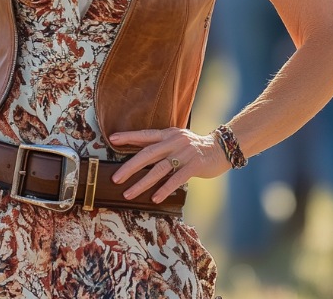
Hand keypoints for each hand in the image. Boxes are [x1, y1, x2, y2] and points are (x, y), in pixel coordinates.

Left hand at [109, 127, 229, 203]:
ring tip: (129, 193)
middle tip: (116, 178)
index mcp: (167, 134)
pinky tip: (155, 198)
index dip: (128, 136)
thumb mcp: (176, 139)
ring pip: (159, 169)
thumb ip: (160, 144)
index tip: (112, 139)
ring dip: (143, 183)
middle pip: (148, 154)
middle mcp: (174, 142)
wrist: (220, 148)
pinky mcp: (194, 165)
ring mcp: (184, 153)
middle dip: (130, 167)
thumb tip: (138, 150)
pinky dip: (164, 189)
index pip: (145, 135)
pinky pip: (177, 179)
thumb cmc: (193, 146)